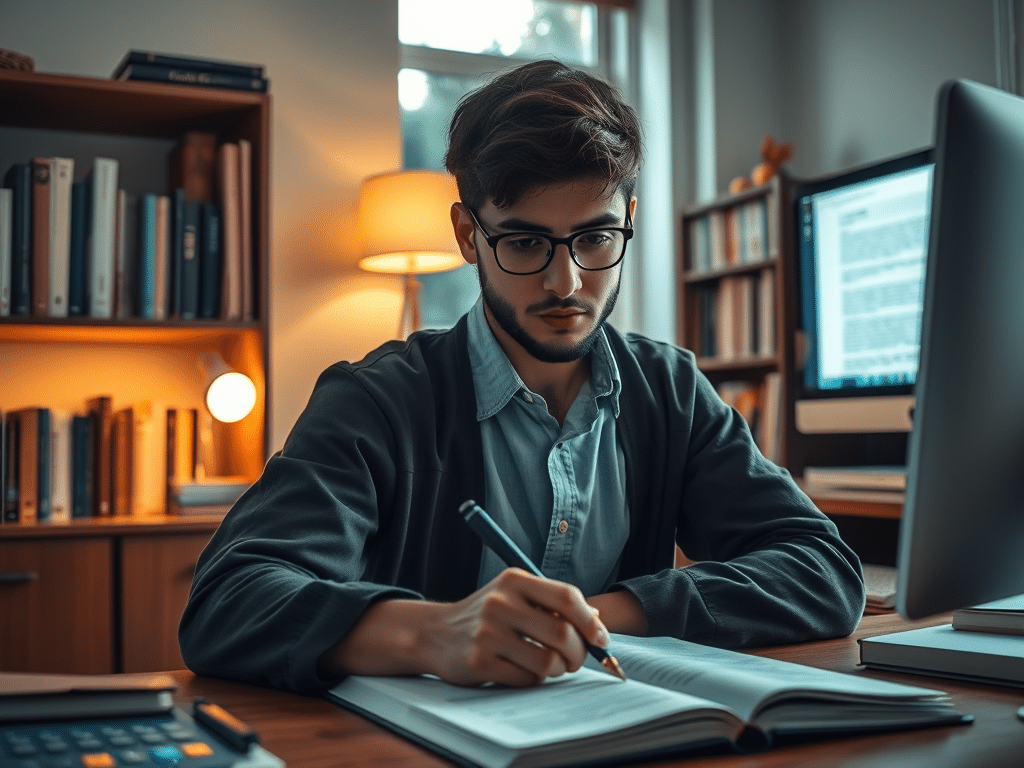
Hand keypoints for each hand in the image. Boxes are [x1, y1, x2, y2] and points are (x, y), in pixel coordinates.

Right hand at [319, 569, 609, 687]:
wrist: (435, 633)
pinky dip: (532, 679)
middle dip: (578, 654)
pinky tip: (521, 670)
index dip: (590, 620)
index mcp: (514, 580)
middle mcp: (500, 603)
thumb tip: (597, 620)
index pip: (566, 597)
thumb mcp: (514, 595)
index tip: (600, 638)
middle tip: (575, 661)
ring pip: (547, 662)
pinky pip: (526, 679)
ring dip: (557, 670)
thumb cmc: (487, 615)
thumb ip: (552, 604)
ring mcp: (488, 633)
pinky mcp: (479, 662)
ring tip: (549, 666)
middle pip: (562, 634)